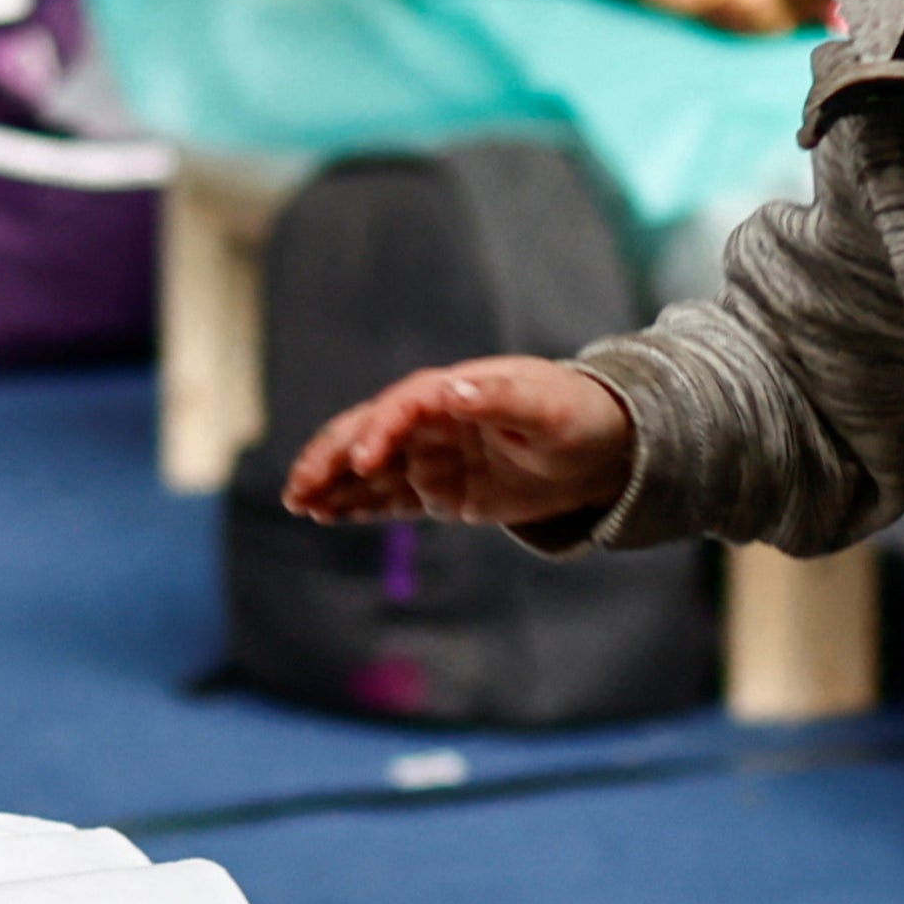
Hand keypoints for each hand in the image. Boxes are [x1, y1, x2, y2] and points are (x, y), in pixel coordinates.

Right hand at [281, 357, 632, 527]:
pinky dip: (357, 505)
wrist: (601, 449)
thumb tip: (451, 389)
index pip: (406, 405)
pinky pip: (389, 498)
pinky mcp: (438, 489)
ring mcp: (433, 455)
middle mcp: (435, 419)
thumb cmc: (579, 415)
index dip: (381, 429)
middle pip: (371, 432)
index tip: (363, 461)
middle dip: (333, 457)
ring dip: (334, 483)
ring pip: (370, 470)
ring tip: (301, 504)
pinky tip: (327, 514)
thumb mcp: (549, 406)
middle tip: (301, 488)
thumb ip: (500, 398)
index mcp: (457, 389)